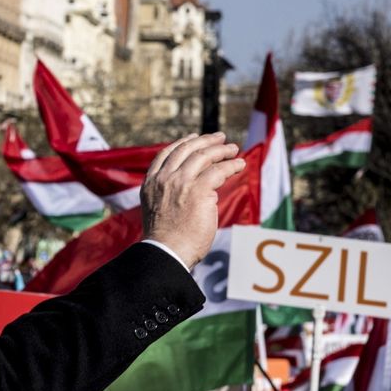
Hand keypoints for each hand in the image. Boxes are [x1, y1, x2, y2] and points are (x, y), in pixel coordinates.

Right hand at [140, 132, 244, 268]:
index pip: (166, 154)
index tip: (195, 138)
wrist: (167, 253)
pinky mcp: (199, 190)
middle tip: (221, 138)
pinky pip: (219, 170)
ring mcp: (180, 182)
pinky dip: (232, 165)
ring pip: (203, 156)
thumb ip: (171, 195)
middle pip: (186, 150)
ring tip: (234, 149)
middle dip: (206, 141)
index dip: (182, 143)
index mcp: (150, 183)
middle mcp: (163, 179)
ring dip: (221, 150)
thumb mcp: (160, 210)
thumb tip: (197, 189)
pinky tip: (240, 165)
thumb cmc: (166, 241)